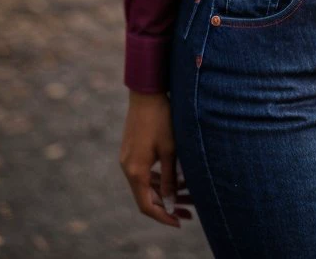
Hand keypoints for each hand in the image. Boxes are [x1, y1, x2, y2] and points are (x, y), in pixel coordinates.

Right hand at [119, 91, 193, 228]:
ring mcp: (127, 159)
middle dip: (167, 206)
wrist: (146, 93)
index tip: (179, 222)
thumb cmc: (161, 119)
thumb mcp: (170, 150)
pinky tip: (175, 180)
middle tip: (188, 211)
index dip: (163, 216)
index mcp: (135, 171)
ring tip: (186, 196)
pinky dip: (158, 180)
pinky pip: (143, 173)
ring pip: (145, 185)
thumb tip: (170, 202)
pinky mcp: (131, 151)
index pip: (147, 205)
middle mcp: (127, 168)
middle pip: (146, 197)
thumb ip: (169, 178)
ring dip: (163, 193)